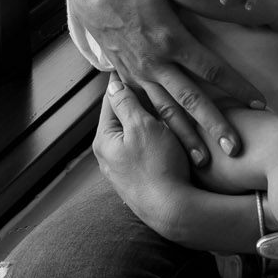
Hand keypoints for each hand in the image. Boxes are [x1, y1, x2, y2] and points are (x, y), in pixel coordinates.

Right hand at [71, 0, 262, 163]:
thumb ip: (194, 14)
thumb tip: (228, 10)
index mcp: (172, 38)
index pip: (213, 68)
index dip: (239, 87)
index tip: (260, 102)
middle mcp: (156, 62)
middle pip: (192, 100)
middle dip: (215, 126)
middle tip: (235, 150)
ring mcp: (139, 73)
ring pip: (166, 112)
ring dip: (186, 138)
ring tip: (204, 163)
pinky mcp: (126, 78)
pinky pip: (145, 109)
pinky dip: (159, 128)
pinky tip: (170, 147)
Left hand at [92, 80, 198, 236]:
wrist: (173, 210)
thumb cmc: (158, 165)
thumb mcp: (142, 126)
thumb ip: (126, 104)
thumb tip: (113, 85)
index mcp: (104, 139)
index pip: (110, 100)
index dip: (124, 82)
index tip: (136, 68)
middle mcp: (107, 156)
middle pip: (121, 119)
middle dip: (137, 103)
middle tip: (153, 86)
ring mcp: (121, 170)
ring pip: (133, 136)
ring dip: (147, 123)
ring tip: (163, 110)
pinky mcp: (137, 181)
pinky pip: (142, 152)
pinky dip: (152, 141)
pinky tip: (166, 138)